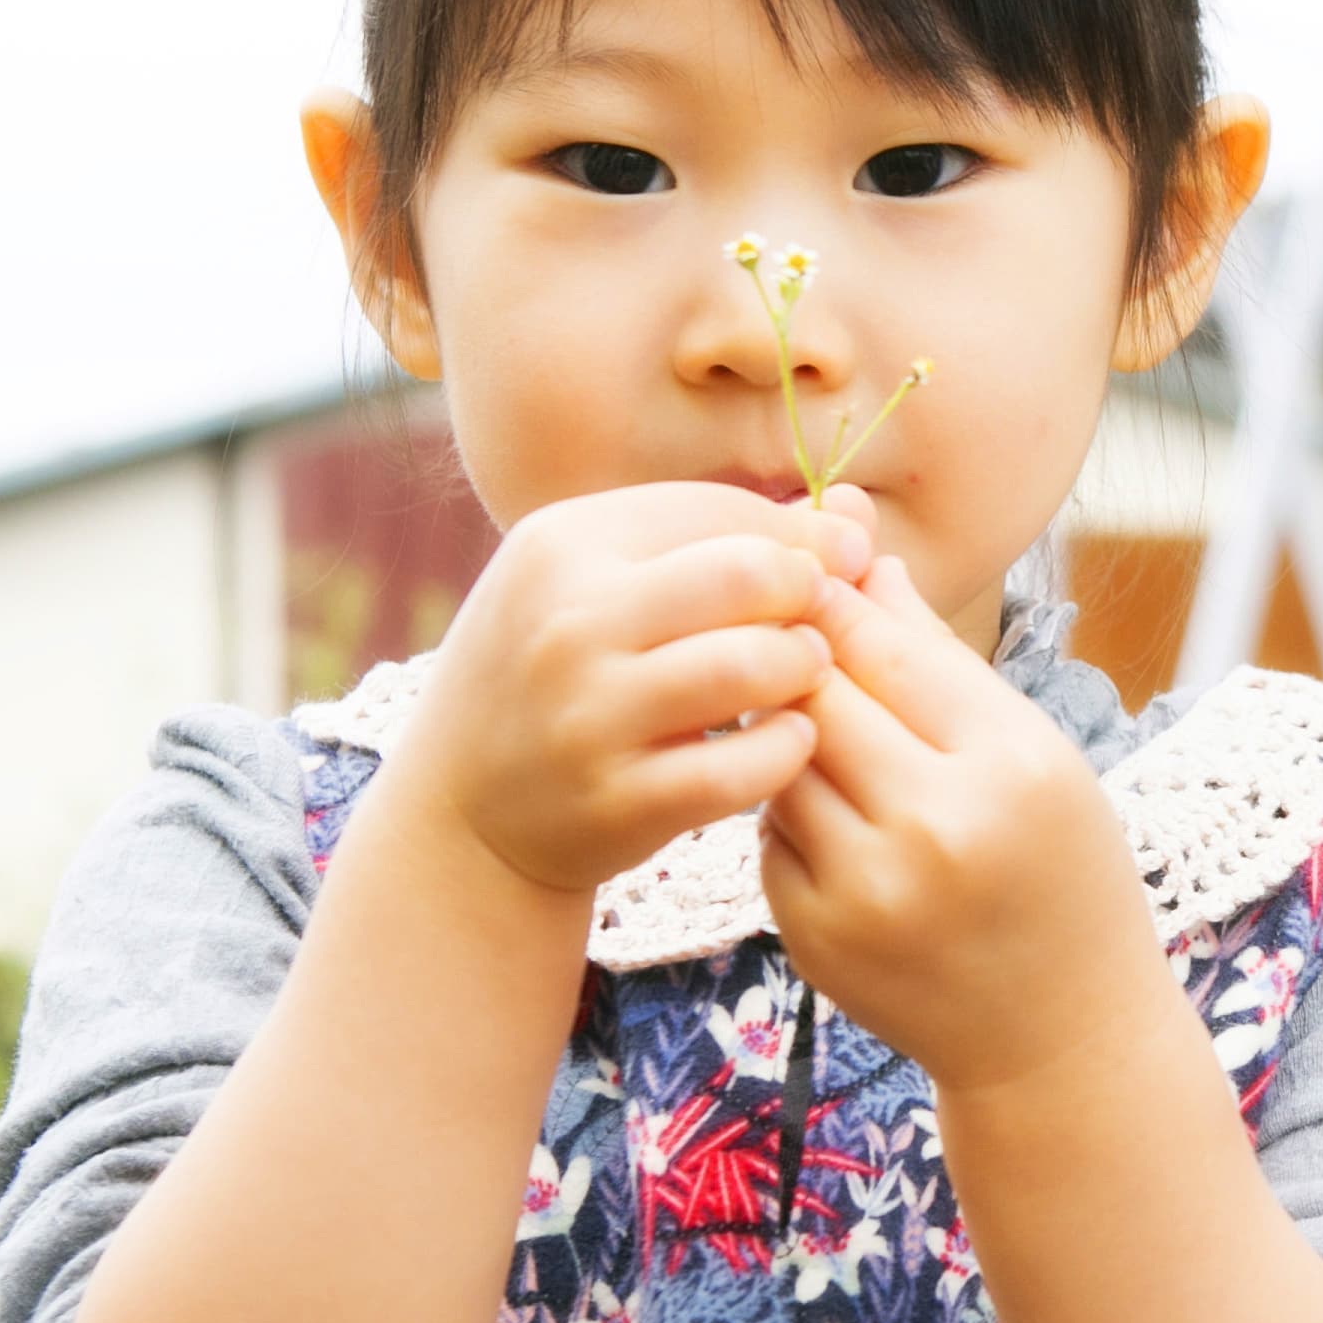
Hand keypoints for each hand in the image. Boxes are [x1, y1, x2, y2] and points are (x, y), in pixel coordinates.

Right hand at [395, 482, 875, 896]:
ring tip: (804, 676)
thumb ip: (723, 540)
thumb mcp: (601, 585)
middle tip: (817, 623)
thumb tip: (859, 513)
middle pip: (749, 575)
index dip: (799, 537)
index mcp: (561, 544)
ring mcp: (589, 716)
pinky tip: (788, 739)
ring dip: (805, 668)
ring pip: (752, 665)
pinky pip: (744, 767)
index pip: (720, 510)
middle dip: (810, 595)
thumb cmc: (559, 674)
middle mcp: (568, 622)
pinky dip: (787, 749)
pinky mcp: (618, 801)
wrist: (463, 812)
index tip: (833, 568)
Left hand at [760, 553, 1172, 1098]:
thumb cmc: (1061, 873)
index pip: (890, 649)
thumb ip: (943, 663)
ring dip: (787, 731)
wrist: (1058, 1038)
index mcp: (1010, 768)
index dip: (838, 598)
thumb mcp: (1036, 757)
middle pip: (819, 696)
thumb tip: (866, 560)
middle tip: (785, 626)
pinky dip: (790, 811)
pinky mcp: (815, 937)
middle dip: (798, 654)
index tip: (813, 568)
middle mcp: (937, 829)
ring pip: (780, 762)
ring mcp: (867, 892)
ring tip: (816, 724)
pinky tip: (836, 818)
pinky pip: (770, 834)